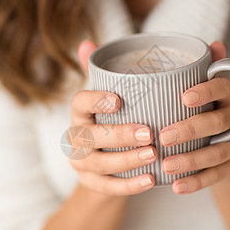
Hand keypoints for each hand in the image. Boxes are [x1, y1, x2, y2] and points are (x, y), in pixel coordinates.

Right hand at [68, 41, 156, 195]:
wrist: (102, 166)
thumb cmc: (111, 123)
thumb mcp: (108, 100)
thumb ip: (103, 74)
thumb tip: (87, 42)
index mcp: (80, 114)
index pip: (79, 103)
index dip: (95, 100)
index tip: (119, 99)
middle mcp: (75, 138)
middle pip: (91, 136)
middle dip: (120, 134)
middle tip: (149, 132)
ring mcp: (80, 163)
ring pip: (99, 163)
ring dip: (126, 160)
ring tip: (154, 155)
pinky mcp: (91, 184)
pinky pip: (107, 187)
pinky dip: (129, 185)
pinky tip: (151, 180)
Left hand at [160, 41, 229, 193]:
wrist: (228, 150)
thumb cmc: (204, 115)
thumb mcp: (200, 96)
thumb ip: (196, 73)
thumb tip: (213, 43)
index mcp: (227, 95)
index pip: (223, 86)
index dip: (206, 90)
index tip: (184, 97)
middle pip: (218, 121)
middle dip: (190, 129)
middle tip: (163, 136)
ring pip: (220, 151)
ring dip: (192, 159)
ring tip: (166, 166)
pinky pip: (221, 174)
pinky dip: (198, 181)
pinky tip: (177, 186)